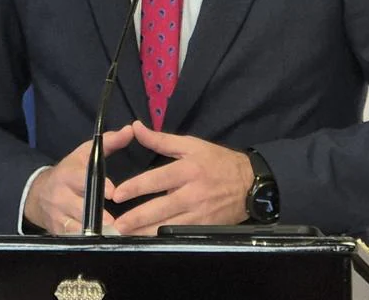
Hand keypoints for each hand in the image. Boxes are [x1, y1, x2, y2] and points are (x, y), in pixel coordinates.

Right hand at [23, 124, 134, 234]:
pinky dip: (86, 242)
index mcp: (68, 174)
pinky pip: (72, 239)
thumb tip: (130, 130)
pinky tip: (101, 244)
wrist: (38, 194)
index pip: (81, 178)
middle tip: (113, 222)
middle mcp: (61, 195)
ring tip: (111, 236)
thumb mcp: (85, 154)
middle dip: (96, 215)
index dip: (97, 185)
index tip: (112, 193)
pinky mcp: (57, 231)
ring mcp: (58, 215)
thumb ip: (109, 143)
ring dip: (92, 232)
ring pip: (74, 226)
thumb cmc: (69, 171)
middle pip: (78, 206)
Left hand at [110, 120, 251, 234]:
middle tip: (117, 224)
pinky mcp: (206, 228)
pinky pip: (182, 235)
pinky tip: (150, 241)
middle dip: (137, 217)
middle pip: (161, 208)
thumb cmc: (217, 162)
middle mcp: (193, 194)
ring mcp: (200, 214)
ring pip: (170, 227)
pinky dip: (166, 239)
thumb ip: (161, 139)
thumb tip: (135, 127)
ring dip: (147, 233)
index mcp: (188, 170)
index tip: (117, 194)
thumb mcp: (191, 145)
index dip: (136, 188)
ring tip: (127, 236)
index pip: (157, 179)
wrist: (252, 184)